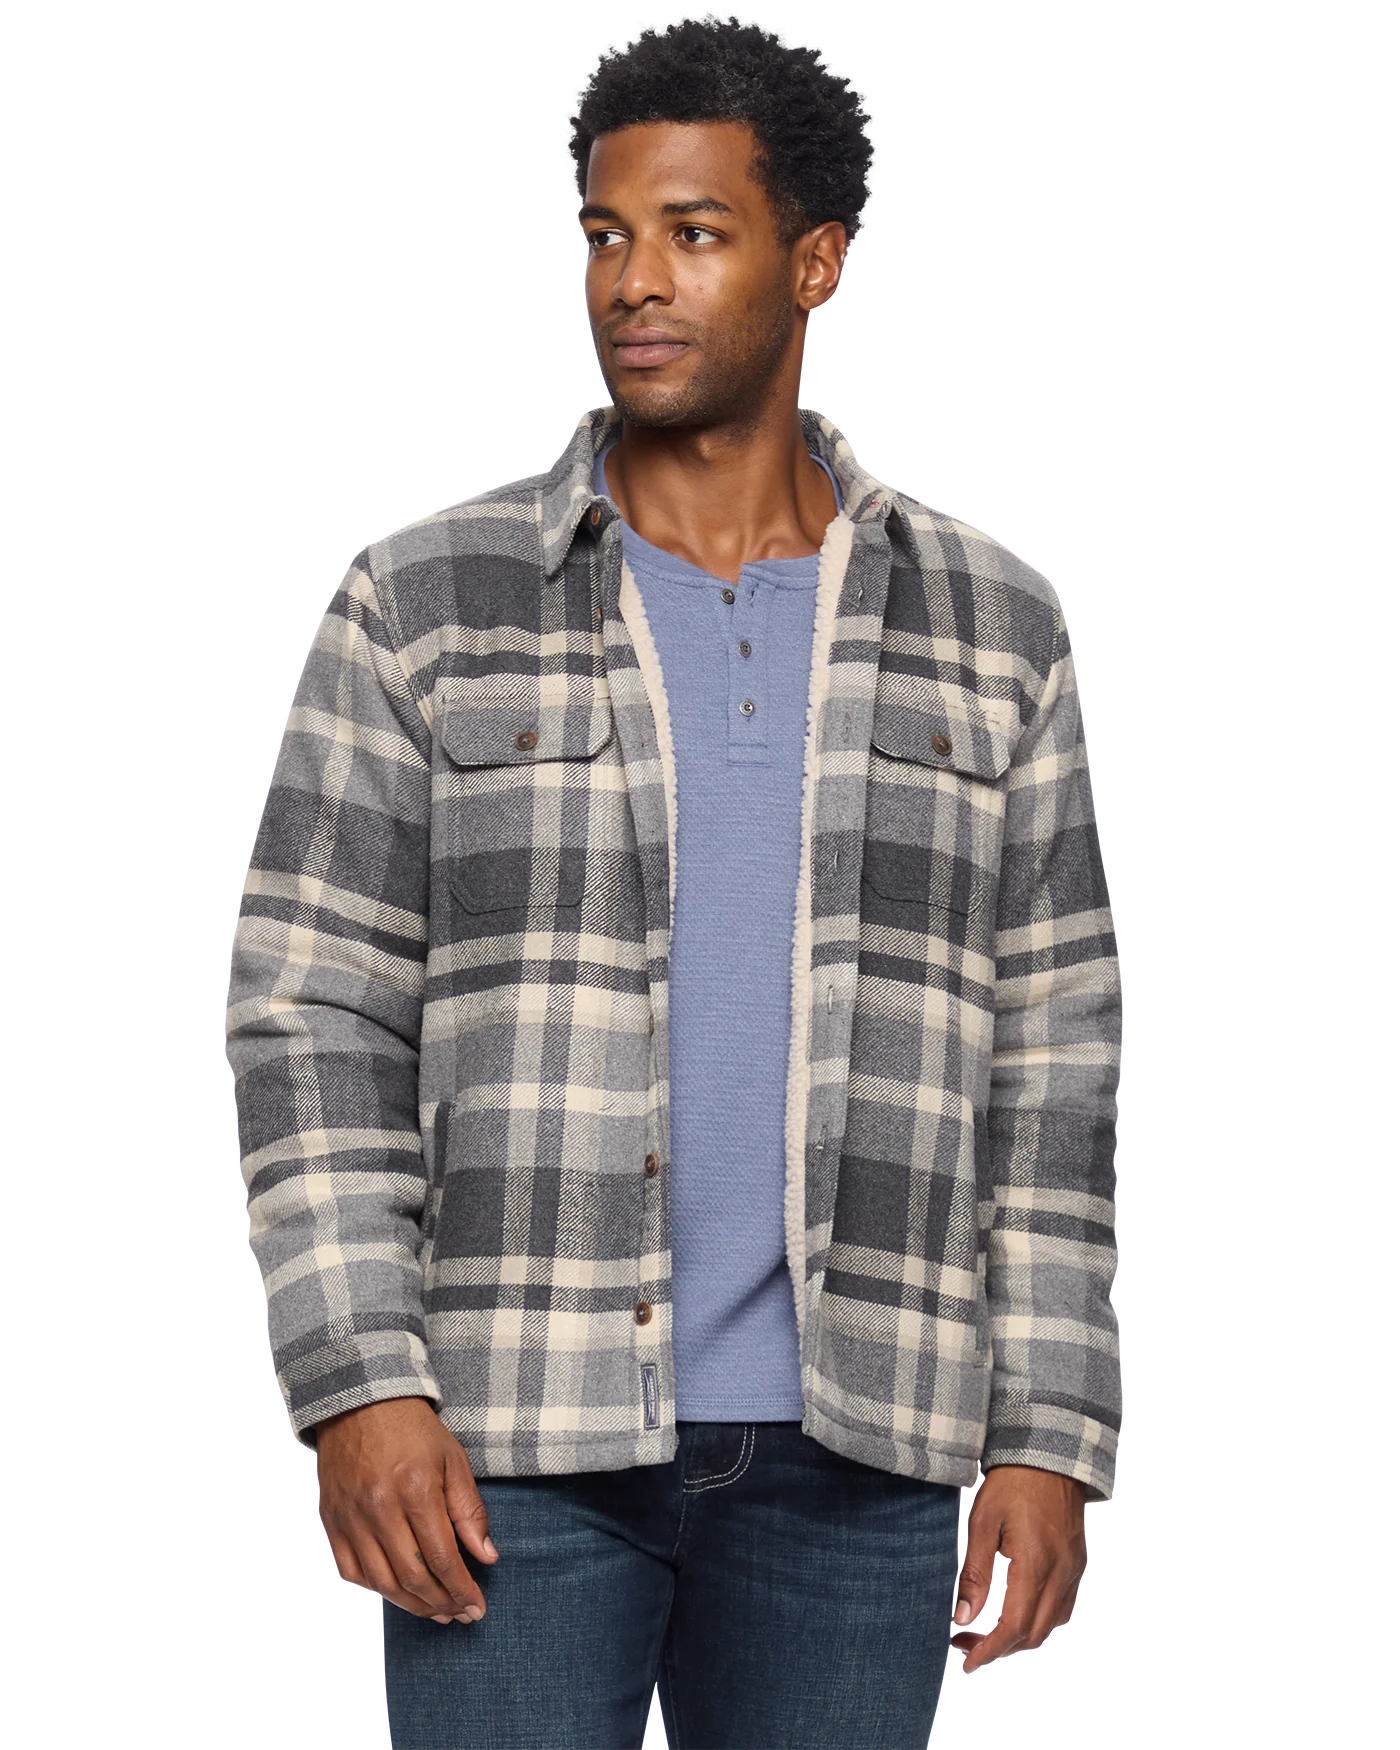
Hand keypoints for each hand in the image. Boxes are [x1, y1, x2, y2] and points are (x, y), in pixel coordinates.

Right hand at [312, 1396, 498, 1624]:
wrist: (360, 1402)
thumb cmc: (413, 1430)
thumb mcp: (453, 1459)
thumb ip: (469, 1511)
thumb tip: (487, 1557)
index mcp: (416, 1490)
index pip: (443, 1558)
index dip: (462, 1590)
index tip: (477, 1608)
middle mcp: (380, 1509)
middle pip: (412, 1577)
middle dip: (440, 1604)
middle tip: (459, 1614)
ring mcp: (351, 1518)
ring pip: (381, 1583)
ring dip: (411, 1606)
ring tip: (434, 1612)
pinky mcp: (332, 1522)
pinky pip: (350, 1572)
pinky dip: (375, 1591)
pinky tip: (396, 1594)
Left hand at [951, 1465, 1086, 1673]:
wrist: (1050, 1452)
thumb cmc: (1012, 1481)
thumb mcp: (983, 1521)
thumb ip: (973, 1571)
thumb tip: (961, 1617)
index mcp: (1036, 1564)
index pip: (1014, 1626)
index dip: (989, 1650)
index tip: (966, 1660)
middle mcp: (1061, 1573)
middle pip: (1035, 1633)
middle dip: (1001, 1648)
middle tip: (968, 1645)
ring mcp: (1074, 1568)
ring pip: (1052, 1623)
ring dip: (1022, 1636)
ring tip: (988, 1633)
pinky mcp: (1078, 1560)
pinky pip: (1063, 1605)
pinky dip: (1041, 1618)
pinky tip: (1018, 1610)